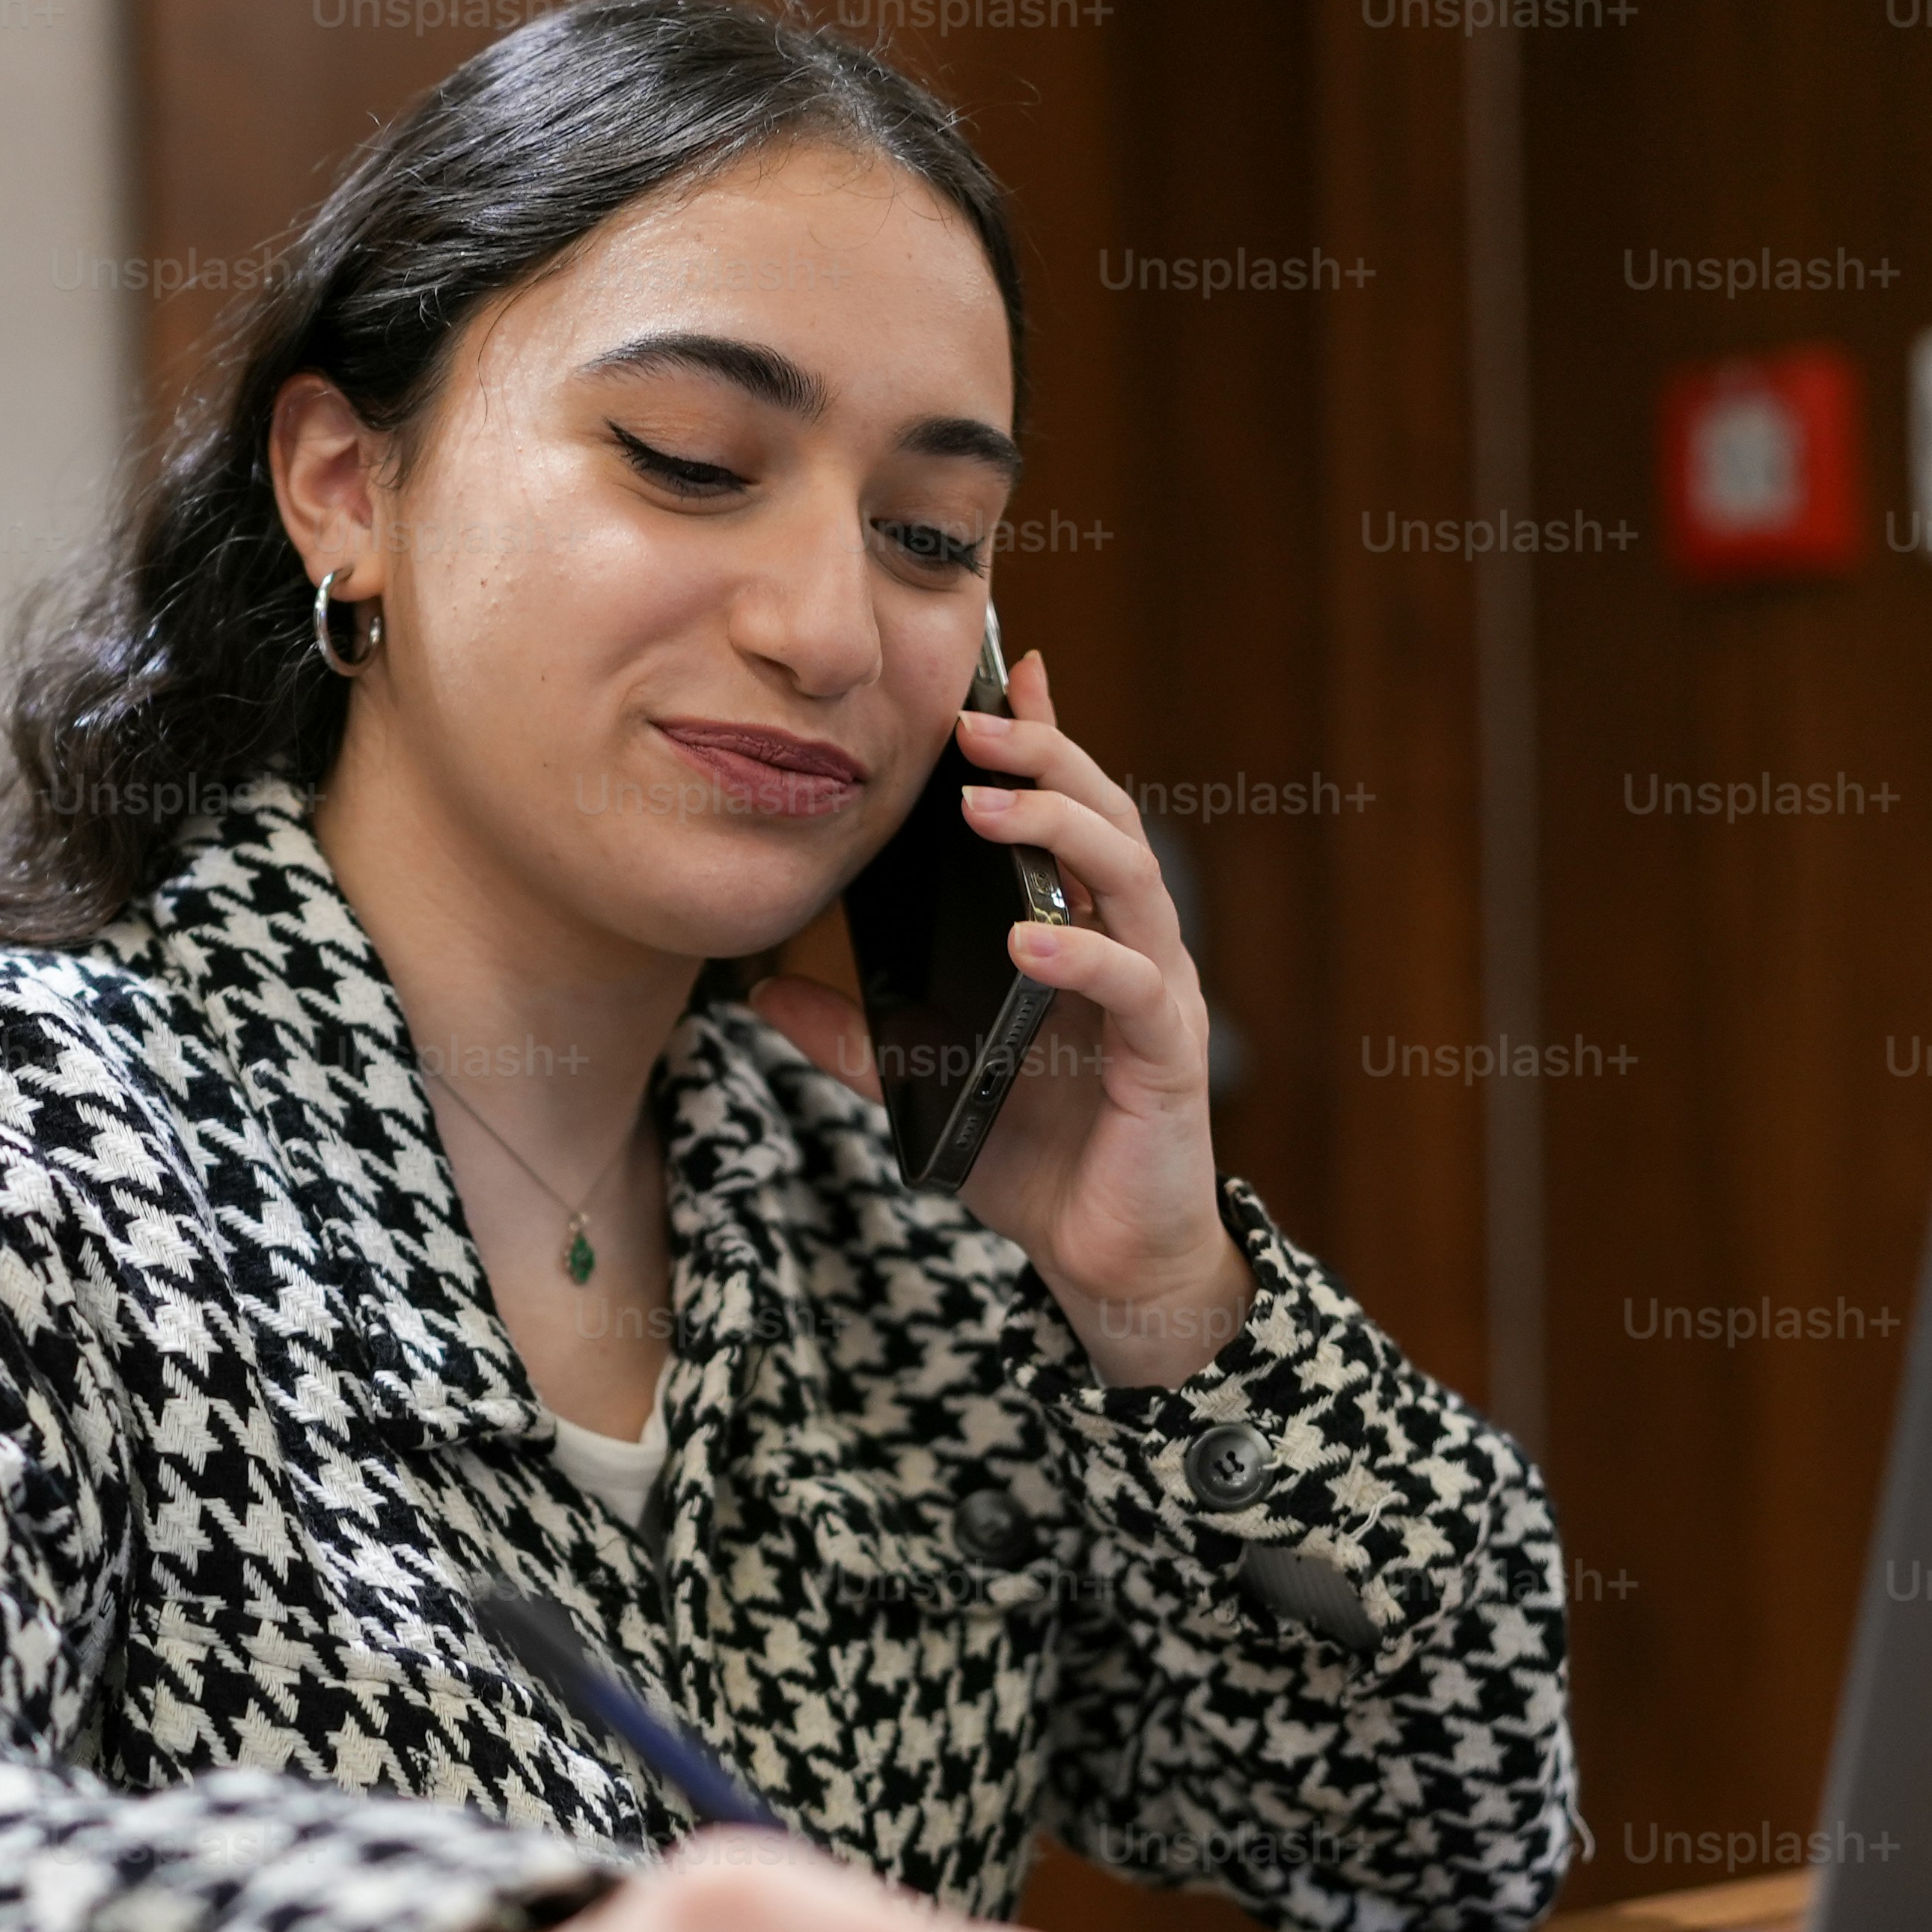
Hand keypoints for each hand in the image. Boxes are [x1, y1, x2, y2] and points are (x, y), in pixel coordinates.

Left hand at [750, 649, 1249, 1386]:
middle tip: (971, 728)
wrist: (1106, 1257)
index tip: (1002, 674)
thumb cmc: (1033, 1154)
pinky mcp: (1170, 1055)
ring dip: (1060, 833)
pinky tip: (1031, 942)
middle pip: (1104, 817)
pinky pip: (1136, 987)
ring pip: (1132, 879)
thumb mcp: (924, 1083)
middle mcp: (1130, 943)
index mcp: (1079, 931)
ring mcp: (1159, 993)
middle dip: (1044, 759)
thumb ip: (856, 1034)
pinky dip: (1084, 958)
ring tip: (987, 809)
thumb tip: (761, 986)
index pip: (1066, 813)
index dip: (1042, 740)